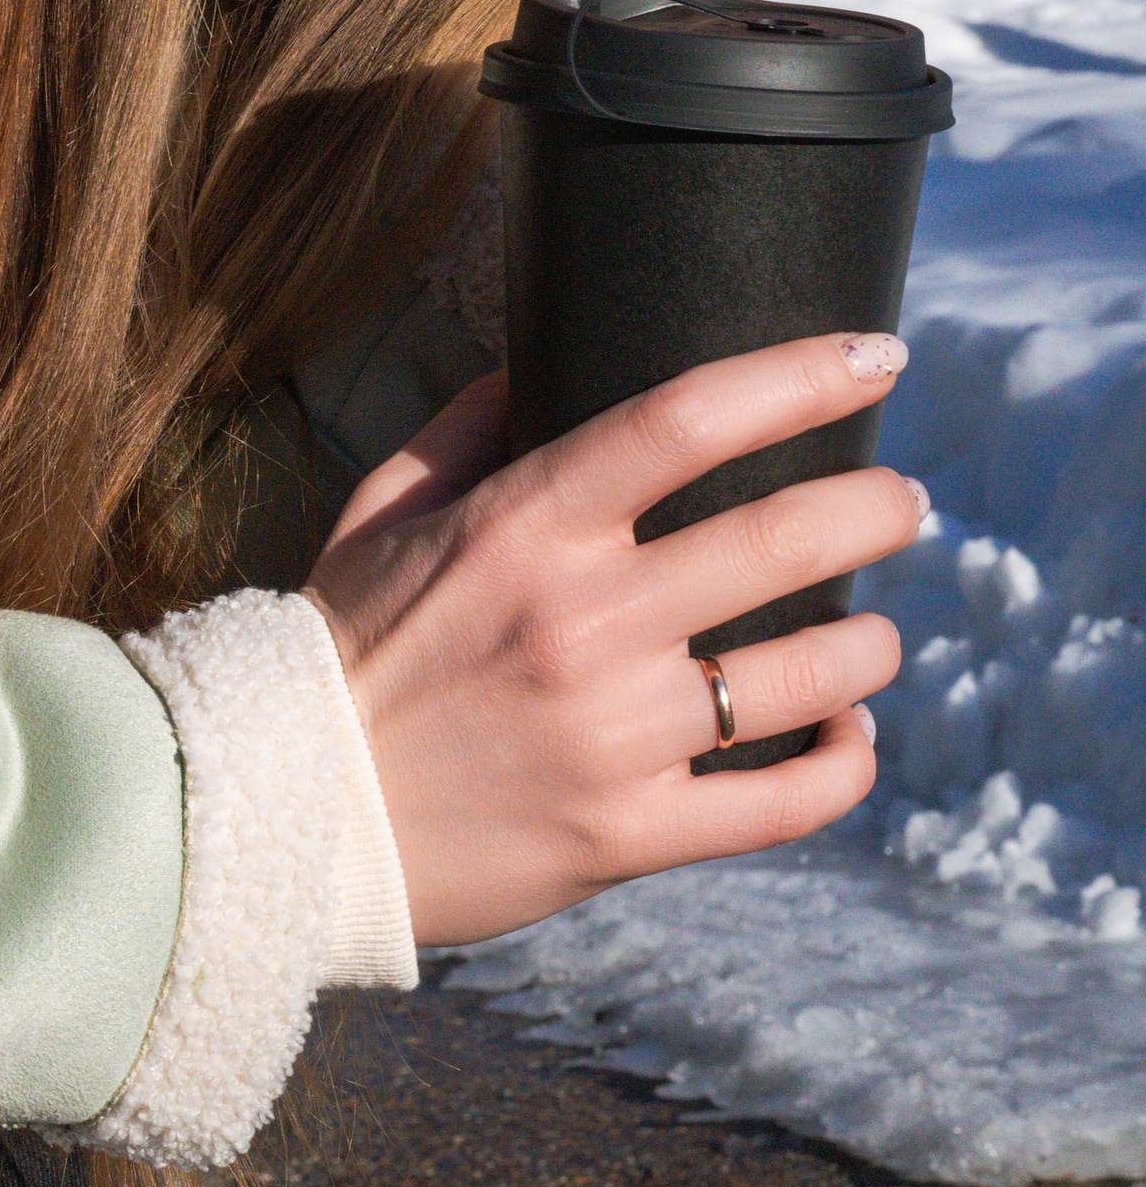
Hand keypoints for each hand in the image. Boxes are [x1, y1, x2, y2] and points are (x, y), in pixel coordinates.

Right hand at [301, 336, 917, 947]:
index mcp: (524, 524)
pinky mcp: (628, 831)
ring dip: (869, 642)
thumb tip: (542, 362)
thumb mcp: (381, 508)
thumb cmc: (338, 645)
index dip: (800, 374)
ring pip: (805, 673)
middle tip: (902, 499)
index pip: (687, 418)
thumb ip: (467, 427)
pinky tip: (849, 733)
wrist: (284, 808)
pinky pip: (780, 802)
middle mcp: (583, 619)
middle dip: (875, 506)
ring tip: (876, 631)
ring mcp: (613, 732)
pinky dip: (841, 765)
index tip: (875, 356)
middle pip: (781, 538)